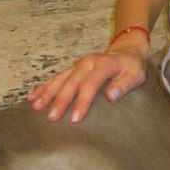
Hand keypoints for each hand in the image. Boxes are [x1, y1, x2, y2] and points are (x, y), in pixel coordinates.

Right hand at [27, 44, 147, 122]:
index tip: (75, 119)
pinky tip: (33, 96)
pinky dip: (44, 86)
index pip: (91, 83)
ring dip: (48, 92)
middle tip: (52, 118)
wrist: (126, 50)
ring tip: (36, 107)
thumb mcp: (136, 75)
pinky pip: (56, 77)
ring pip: (60, 78)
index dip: (82, 101)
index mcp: (104, 64)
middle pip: (72, 82)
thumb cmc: (132, 66)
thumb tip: (111, 96)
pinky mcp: (73, 68)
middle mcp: (88, 63)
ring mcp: (79, 64)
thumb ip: (125, 85)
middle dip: (61, 100)